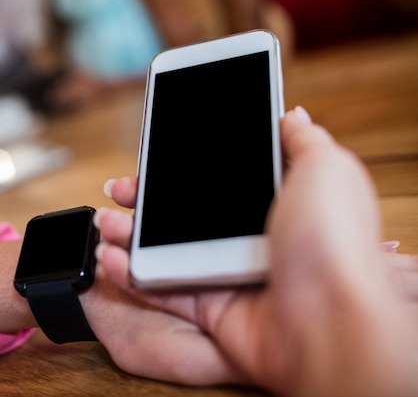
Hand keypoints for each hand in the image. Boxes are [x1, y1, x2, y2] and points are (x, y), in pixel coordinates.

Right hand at [95, 107, 417, 396]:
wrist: (324, 322)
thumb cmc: (331, 243)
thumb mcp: (327, 170)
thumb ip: (302, 140)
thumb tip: (289, 115)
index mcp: (275, 202)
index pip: (219, 177)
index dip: (184, 165)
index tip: (156, 154)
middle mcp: (249, 236)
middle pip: (184, 211)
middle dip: (146, 197)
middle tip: (120, 188)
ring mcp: (226, 271)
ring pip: (165, 248)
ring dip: (129, 234)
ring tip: (105, 223)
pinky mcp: (208, 305)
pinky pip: (161, 287)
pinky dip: (130, 274)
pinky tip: (110, 258)